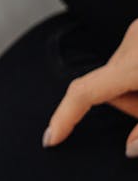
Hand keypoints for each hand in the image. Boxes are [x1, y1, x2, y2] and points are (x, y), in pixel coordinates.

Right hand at [44, 19, 137, 155]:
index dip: (64, 117)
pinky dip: (137, 76)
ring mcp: (137, 31)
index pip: (84, 92)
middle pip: (107, 86)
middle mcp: (132, 42)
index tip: (51, 138)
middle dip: (127, 105)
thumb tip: (129, 149)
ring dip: (134, 89)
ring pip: (119, 74)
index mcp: (136, 65)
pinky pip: (130, 59)